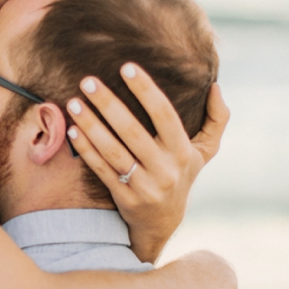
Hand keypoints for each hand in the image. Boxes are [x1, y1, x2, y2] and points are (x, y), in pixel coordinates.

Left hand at [65, 68, 229, 262]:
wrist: (163, 221)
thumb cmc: (182, 173)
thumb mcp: (205, 150)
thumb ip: (216, 118)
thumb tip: (215, 86)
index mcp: (183, 151)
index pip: (165, 115)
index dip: (146, 90)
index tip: (126, 67)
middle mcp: (165, 169)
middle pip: (132, 131)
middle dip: (109, 104)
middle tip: (88, 81)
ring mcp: (144, 186)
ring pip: (113, 151)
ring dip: (91, 125)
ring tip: (73, 103)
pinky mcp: (124, 198)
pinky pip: (101, 170)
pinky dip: (85, 149)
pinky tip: (72, 130)